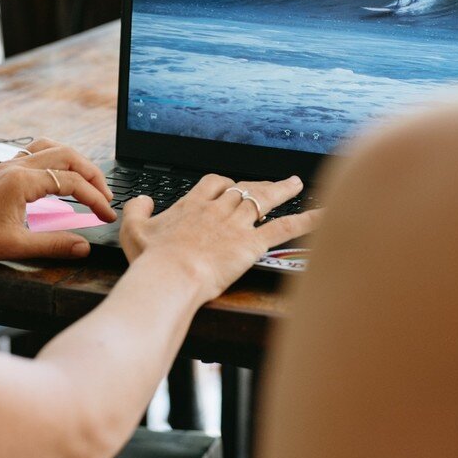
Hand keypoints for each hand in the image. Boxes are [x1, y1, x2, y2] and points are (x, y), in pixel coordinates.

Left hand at [0, 139, 115, 263]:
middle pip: (67, 155)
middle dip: (91, 174)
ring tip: (88, 181)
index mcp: (21, 181)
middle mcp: (16, 167)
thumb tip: (83, 247)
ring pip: (52, 148)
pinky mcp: (2, 171)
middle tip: (105, 196)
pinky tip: (58, 175)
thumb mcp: (15, 245)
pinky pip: (35, 153)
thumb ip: (54, 245)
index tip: (107, 215)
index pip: (71, 182)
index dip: (95, 198)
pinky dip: (55, 159)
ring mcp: (8, 165)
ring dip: (74, 161)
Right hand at [118, 174, 320, 300]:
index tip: (228, 186)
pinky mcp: (252, 244)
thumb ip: (136, 210)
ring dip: (281, 190)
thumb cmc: (151, 259)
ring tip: (294, 183)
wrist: (171, 275)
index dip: (224, 183)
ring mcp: (237, 225)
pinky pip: (285, 228)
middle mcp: (217, 209)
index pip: (214, 183)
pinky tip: (324, 214)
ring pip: (263, 200)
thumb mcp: (132, 231)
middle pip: (242, 189)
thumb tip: (141, 199)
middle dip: (257, 184)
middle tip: (270, 182)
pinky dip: (307, 220)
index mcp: (192, 205)